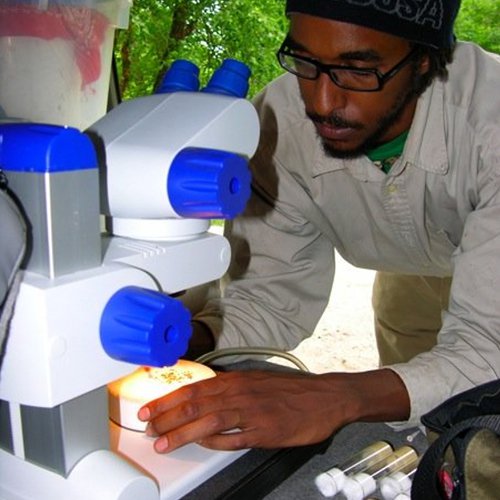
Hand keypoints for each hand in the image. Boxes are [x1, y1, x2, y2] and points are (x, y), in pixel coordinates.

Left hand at [137, 368, 408, 452]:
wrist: (325, 396)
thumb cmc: (289, 390)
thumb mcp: (256, 381)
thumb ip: (230, 389)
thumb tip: (204, 400)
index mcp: (237, 380)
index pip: (194, 388)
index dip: (168, 399)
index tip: (149, 408)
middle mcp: (241, 392)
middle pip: (196, 403)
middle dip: (167, 416)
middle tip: (146, 427)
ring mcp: (253, 412)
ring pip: (209, 420)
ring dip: (182, 431)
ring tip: (162, 442)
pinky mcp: (266, 431)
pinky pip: (235, 438)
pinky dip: (216, 442)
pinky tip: (202, 446)